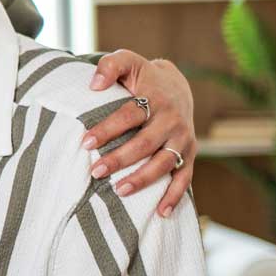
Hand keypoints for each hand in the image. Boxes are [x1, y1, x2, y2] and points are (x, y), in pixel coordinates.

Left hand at [81, 52, 195, 217]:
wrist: (177, 86)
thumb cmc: (142, 77)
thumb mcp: (128, 62)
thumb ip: (110, 66)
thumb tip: (94, 85)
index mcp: (156, 98)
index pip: (129, 115)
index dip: (108, 129)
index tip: (85, 142)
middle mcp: (173, 120)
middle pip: (146, 143)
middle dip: (120, 159)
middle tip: (95, 171)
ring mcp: (183, 139)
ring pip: (165, 163)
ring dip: (143, 179)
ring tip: (120, 190)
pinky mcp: (190, 155)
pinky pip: (185, 178)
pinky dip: (175, 196)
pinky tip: (160, 213)